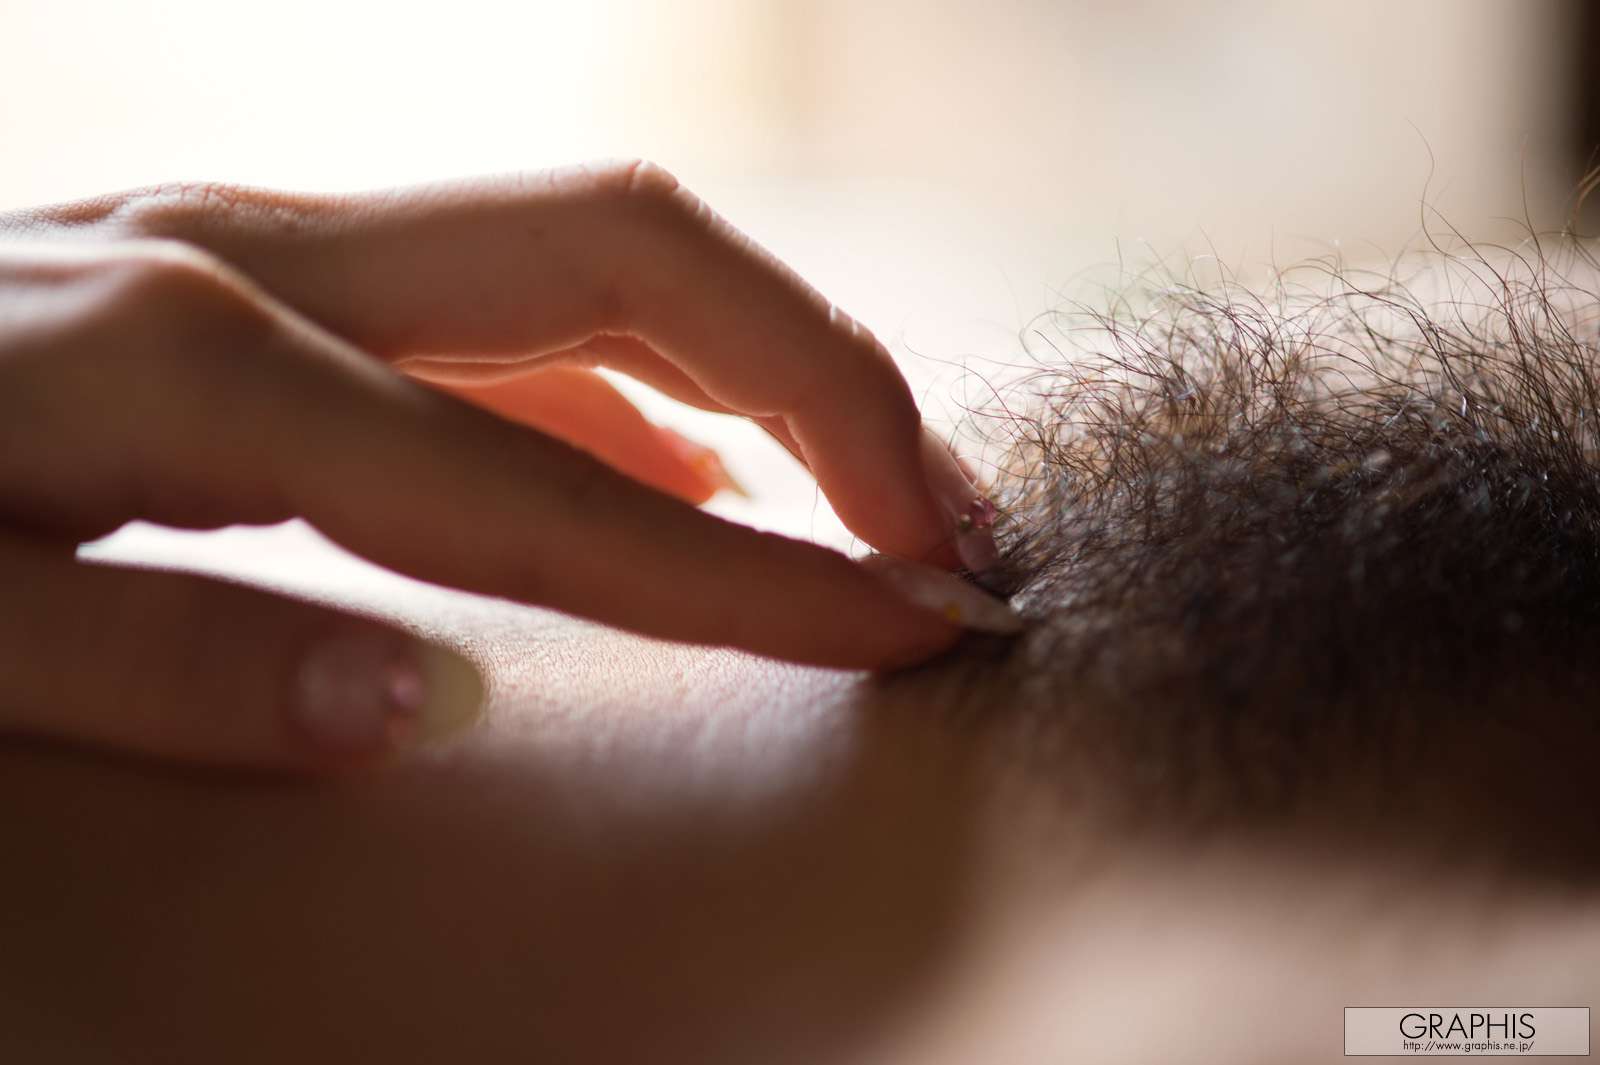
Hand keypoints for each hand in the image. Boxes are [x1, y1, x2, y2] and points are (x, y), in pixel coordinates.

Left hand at [0, 161, 1011, 770]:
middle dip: (836, 388)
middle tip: (956, 527)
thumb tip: (419, 706)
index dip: (764, 572)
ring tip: (881, 502)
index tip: (921, 627)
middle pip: (643, 258)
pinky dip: (636, 394)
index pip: (565, 491)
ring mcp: (262, 242)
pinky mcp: (251, 270)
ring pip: (600, 260)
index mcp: (195, 365)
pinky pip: (507, 314)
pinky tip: (689, 480)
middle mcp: (260, 259)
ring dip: (769, 370)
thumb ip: (163, 670)